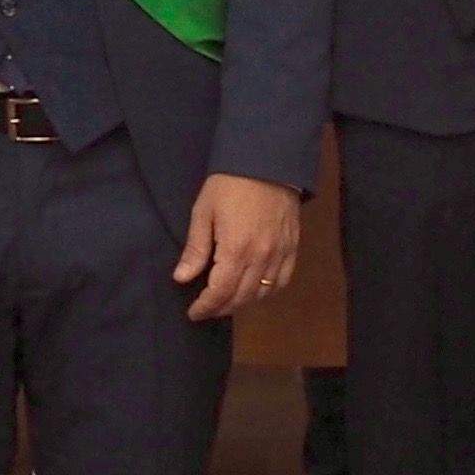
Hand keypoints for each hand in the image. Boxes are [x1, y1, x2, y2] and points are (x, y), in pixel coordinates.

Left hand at [173, 175, 303, 321]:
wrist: (267, 161)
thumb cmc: (229, 184)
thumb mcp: (203, 212)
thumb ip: (195, 249)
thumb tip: (181, 278)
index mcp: (236, 250)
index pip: (220, 292)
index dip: (205, 307)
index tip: (193, 313)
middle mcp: (261, 257)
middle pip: (241, 297)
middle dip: (221, 308)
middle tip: (206, 309)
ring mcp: (280, 253)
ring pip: (262, 293)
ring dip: (242, 302)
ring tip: (227, 301)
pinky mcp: (292, 247)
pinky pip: (282, 281)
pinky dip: (267, 292)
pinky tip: (255, 290)